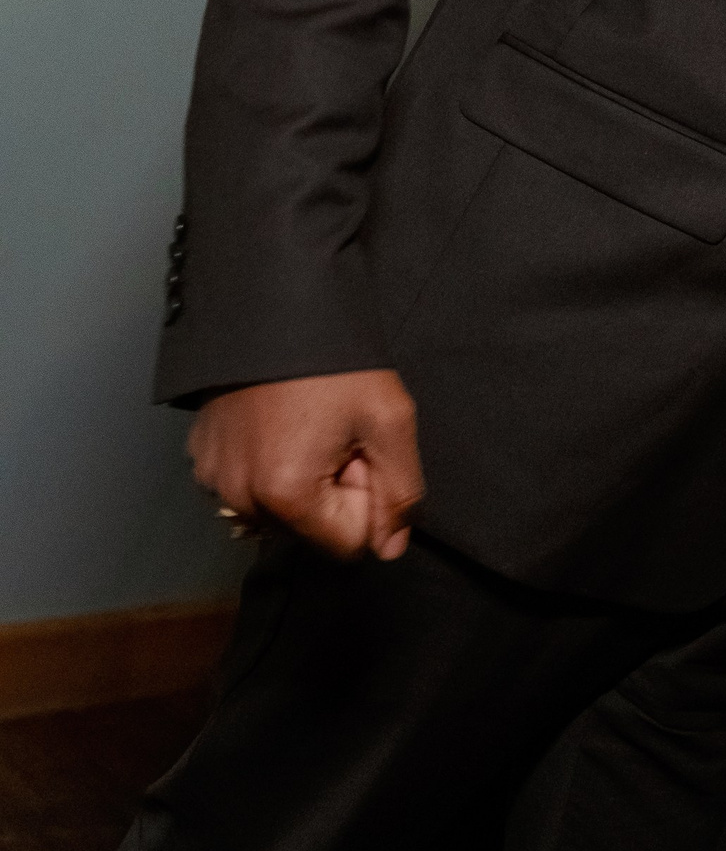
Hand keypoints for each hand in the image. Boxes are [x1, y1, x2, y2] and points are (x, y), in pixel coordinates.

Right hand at [188, 370, 423, 562]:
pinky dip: (267, 464)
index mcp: (285, 497)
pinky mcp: (199, 456)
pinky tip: (277, 420)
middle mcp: (239, 499)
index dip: (367, 499)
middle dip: (333, 490)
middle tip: (336, 431)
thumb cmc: (336, 361)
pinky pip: (246, 485)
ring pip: (277, 509)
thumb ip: (401, 492)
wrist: (274, 302)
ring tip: (306, 422)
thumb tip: (389, 548)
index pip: (348, 544)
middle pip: (309, 529)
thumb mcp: (389, 419)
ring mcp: (212, 478)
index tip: (361, 450)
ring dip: (301, 479)